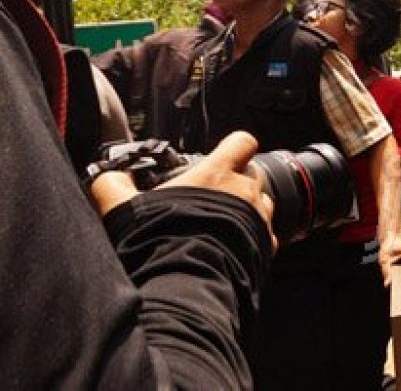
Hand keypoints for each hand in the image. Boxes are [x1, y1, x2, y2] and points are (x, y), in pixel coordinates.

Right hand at [89, 131, 275, 250]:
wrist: (190, 284)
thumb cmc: (162, 242)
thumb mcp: (126, 209)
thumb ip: (114, 186)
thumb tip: (108, 178)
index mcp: (218, 174)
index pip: (242, 142)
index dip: (233, 146)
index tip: (220, 157)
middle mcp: (246, 193)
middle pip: (253, 173)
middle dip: (237, 180)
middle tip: (213, 195)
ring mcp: (259, 219)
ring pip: (262, 203)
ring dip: (247, 208)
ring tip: (220, 223)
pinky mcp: (265, 247)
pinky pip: (265, 234)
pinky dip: (252, 237)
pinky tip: (230, 247)